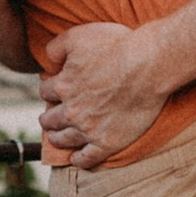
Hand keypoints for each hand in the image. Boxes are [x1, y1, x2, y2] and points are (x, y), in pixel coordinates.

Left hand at [38, 22, 169, 166]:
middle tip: (50, 118)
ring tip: (57, 138)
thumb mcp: (79, 36)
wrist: (149, 66)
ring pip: (63, 139)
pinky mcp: (107, 143)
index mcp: (62, 85)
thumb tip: (48, 62)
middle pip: (50, 119)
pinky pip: (87, 158)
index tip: (54, 91)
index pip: (46, 91)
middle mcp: (71, 110)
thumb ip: (56, 47)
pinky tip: (76, 159)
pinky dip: (79, 160)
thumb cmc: (117, 46)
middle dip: (49, 117)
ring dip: (57, 139)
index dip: (50, 89)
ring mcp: (88, 129)